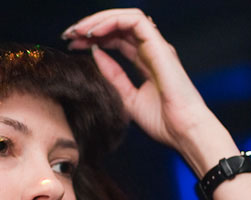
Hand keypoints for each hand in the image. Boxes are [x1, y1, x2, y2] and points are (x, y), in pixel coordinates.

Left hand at [63, 9, 237, 174]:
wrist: (182, 131)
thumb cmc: (162, 121)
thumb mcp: (127, 98)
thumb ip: (112, 76)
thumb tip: (95, 54)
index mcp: (145, 61)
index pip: (116, 40)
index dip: (93, 39)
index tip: (72, 46)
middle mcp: (151, 49)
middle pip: (118, 26)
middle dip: (91, 27)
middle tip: (68, 35)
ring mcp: (156, 45)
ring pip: (125, 17)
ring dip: (98, 20)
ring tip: (78, 31)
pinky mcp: (158, 45)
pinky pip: (134, 20)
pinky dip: (111, 21)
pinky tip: (93, 33)